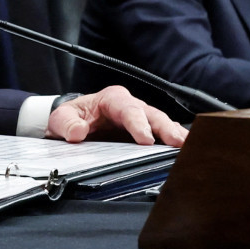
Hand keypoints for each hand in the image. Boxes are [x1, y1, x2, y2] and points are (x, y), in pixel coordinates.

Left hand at [46, 85, 187, 146]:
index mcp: (112, 99)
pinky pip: (162, 134)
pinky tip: (186, 149)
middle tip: (178, 142)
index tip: (146, 140)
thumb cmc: (71, 118)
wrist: (72, 123)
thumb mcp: (61, 118)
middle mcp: (131, 106)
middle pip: (152, 114)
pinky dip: (174, 140)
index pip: (129, 110)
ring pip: (162, 123)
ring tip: (188, 146)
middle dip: (166, 128)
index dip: (139, 124)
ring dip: (175, 134)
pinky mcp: (145, 132)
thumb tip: (77, 132)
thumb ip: (67, 123)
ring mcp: (141, 119)